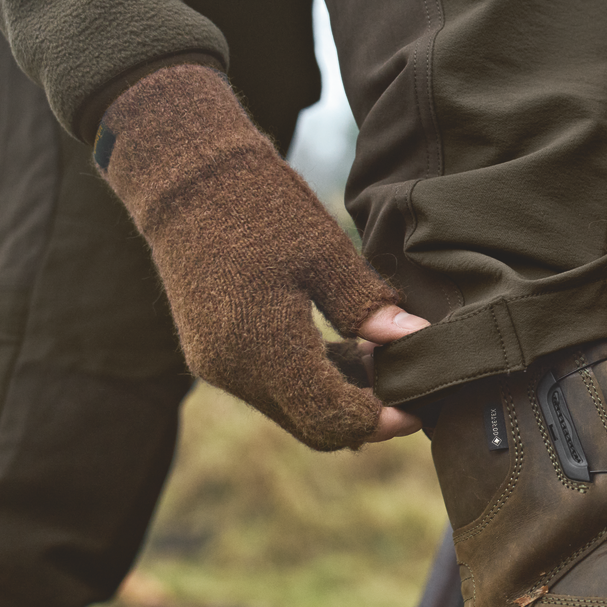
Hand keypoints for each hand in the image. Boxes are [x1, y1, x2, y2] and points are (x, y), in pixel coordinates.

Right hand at [99, 64, 419, 449]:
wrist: (185, 180)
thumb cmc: (260, 207)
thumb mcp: (325, 252)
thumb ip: (368, 306)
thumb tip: (419, 340)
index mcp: (263, 349)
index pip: (332, 418)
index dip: (382, 421)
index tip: (421, 403)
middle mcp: (234, 371)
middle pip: (314, 426)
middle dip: (365, 416)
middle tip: (410, 387)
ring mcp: (218, 366)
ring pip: (294, 410)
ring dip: (341, 397)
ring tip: (385, 360)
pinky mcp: (213, 355)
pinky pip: (273, 389)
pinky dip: (313, 380)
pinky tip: (350, 351)